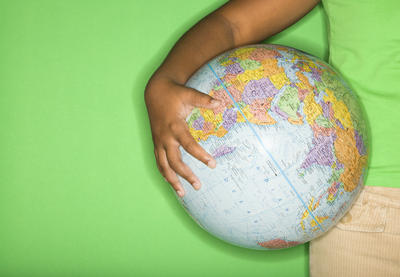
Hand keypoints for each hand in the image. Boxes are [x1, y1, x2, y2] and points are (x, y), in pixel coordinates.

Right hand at [145, 76, 220, 197]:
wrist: (154, 92)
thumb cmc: (174, 94)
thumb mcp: (189, 94)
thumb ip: (203, 100)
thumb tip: (220, 103)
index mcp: (175, 127)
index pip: (189, 145)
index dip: (200, 156)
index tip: (213, 165)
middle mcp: (165, 137)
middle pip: (174, 162)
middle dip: (186, 175)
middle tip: (199, 186)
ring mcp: (158, 142)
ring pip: (163, 166)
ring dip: (172, 180)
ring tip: (183, 193)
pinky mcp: (155, 144)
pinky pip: (159, 162)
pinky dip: (164, 174)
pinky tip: (171, 183)